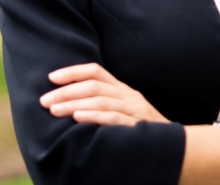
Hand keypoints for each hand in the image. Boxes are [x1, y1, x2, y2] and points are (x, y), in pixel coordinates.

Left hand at [39, 62, 169, 125]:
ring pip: (100, 100)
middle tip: (44, 100)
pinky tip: (77, 119)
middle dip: (66, 92)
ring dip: (74, 104)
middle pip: (93, 86)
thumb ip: (104, 104)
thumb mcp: (124, 111)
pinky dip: (94, 116)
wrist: (175, 148)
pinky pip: (113, 118)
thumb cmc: (142, 131)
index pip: (96, 71)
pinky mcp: (137, 126)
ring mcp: (134, 109)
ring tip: (54, 110)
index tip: (51, 77)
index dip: (73, 72)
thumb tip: (69, 104)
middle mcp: (128, 95)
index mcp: (122, 89)